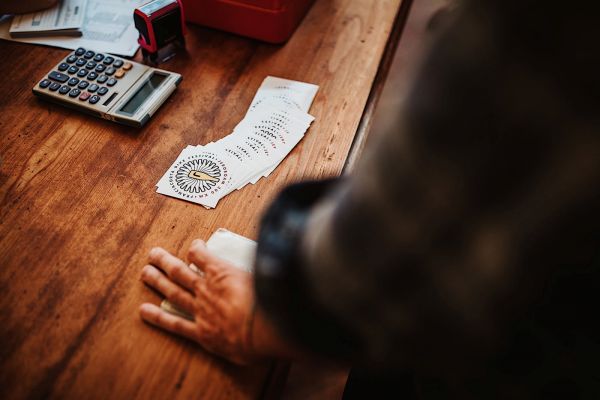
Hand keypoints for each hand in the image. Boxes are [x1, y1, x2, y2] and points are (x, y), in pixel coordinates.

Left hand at [139, 240, 256, 364]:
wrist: (264, 330)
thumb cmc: (270, 302)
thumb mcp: (265, 275)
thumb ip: (258, 268)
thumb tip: (268, 258)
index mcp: (221, 272)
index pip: (201, 255)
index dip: (195, 249)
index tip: (195, 246)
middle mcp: (206, 289)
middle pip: (179, 271)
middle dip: (164, 261)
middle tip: (152, 254)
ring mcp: (200, 310)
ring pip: (173, 292)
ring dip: (157, 282)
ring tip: (145, 273)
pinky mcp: (201, 332)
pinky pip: (175, 323)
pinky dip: (159, 317)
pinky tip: (145, 311)